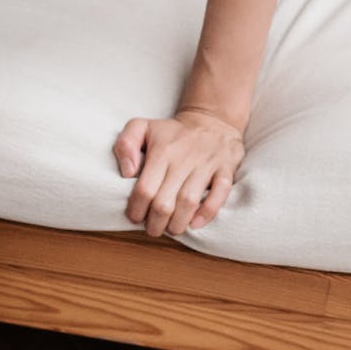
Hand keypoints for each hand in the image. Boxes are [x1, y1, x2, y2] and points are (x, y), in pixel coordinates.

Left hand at [112, 107, 244, 236]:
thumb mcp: (141, 127)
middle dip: (155, 223)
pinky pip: (220, 194)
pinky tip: (195, 223)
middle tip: (152, 229)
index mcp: (162, 151)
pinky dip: (207, 213)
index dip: (136, 210)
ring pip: (189, 202)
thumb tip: (128, 173)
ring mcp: (207, 164)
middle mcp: (184, 159)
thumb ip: (125, 144)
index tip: (135, 217)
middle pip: (165, 202)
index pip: (144, 189)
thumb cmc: (172, 132)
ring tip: (171, 229)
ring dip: (178, 223)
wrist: (211, 120)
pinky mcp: (225, 169)